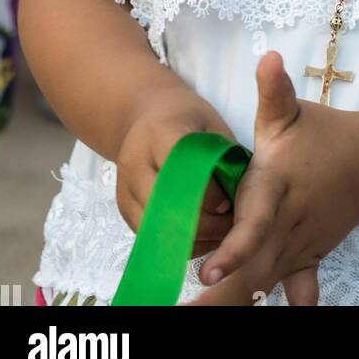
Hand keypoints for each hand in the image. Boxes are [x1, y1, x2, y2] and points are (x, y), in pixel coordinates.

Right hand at [115, 84, 236, 260]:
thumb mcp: (211, 124)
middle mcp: (135, 162)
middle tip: (228, 227)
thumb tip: (236, 196)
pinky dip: (176, 242)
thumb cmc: (187, 119)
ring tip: (217, 234)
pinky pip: (149, 235)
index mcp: (160, 133)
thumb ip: (222, 157)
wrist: (147, 115)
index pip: (181, 171)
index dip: (207, 193)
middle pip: (165, 206)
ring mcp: (124, 186)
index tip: (228, 203)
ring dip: (190, 239)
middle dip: (201, 224)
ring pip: (155, 227)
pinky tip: (200, 236)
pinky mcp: (123, 207)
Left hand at [182, 50, 358, 305]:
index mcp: (277, 186)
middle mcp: (288, 224)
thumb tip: (269, 57)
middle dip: (218, 294)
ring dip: (232, 305)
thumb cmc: (321, 135)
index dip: (235, 247)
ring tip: (192, 320)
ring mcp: (298, 247)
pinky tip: (254, 322)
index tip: (208, 269)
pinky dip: (280, 304)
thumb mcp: (293, 112)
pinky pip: (291, 290)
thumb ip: (275, 91)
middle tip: (180, 315)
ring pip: (264, 285)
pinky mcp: (304, 260)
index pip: (256, 221)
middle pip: (254, 267)